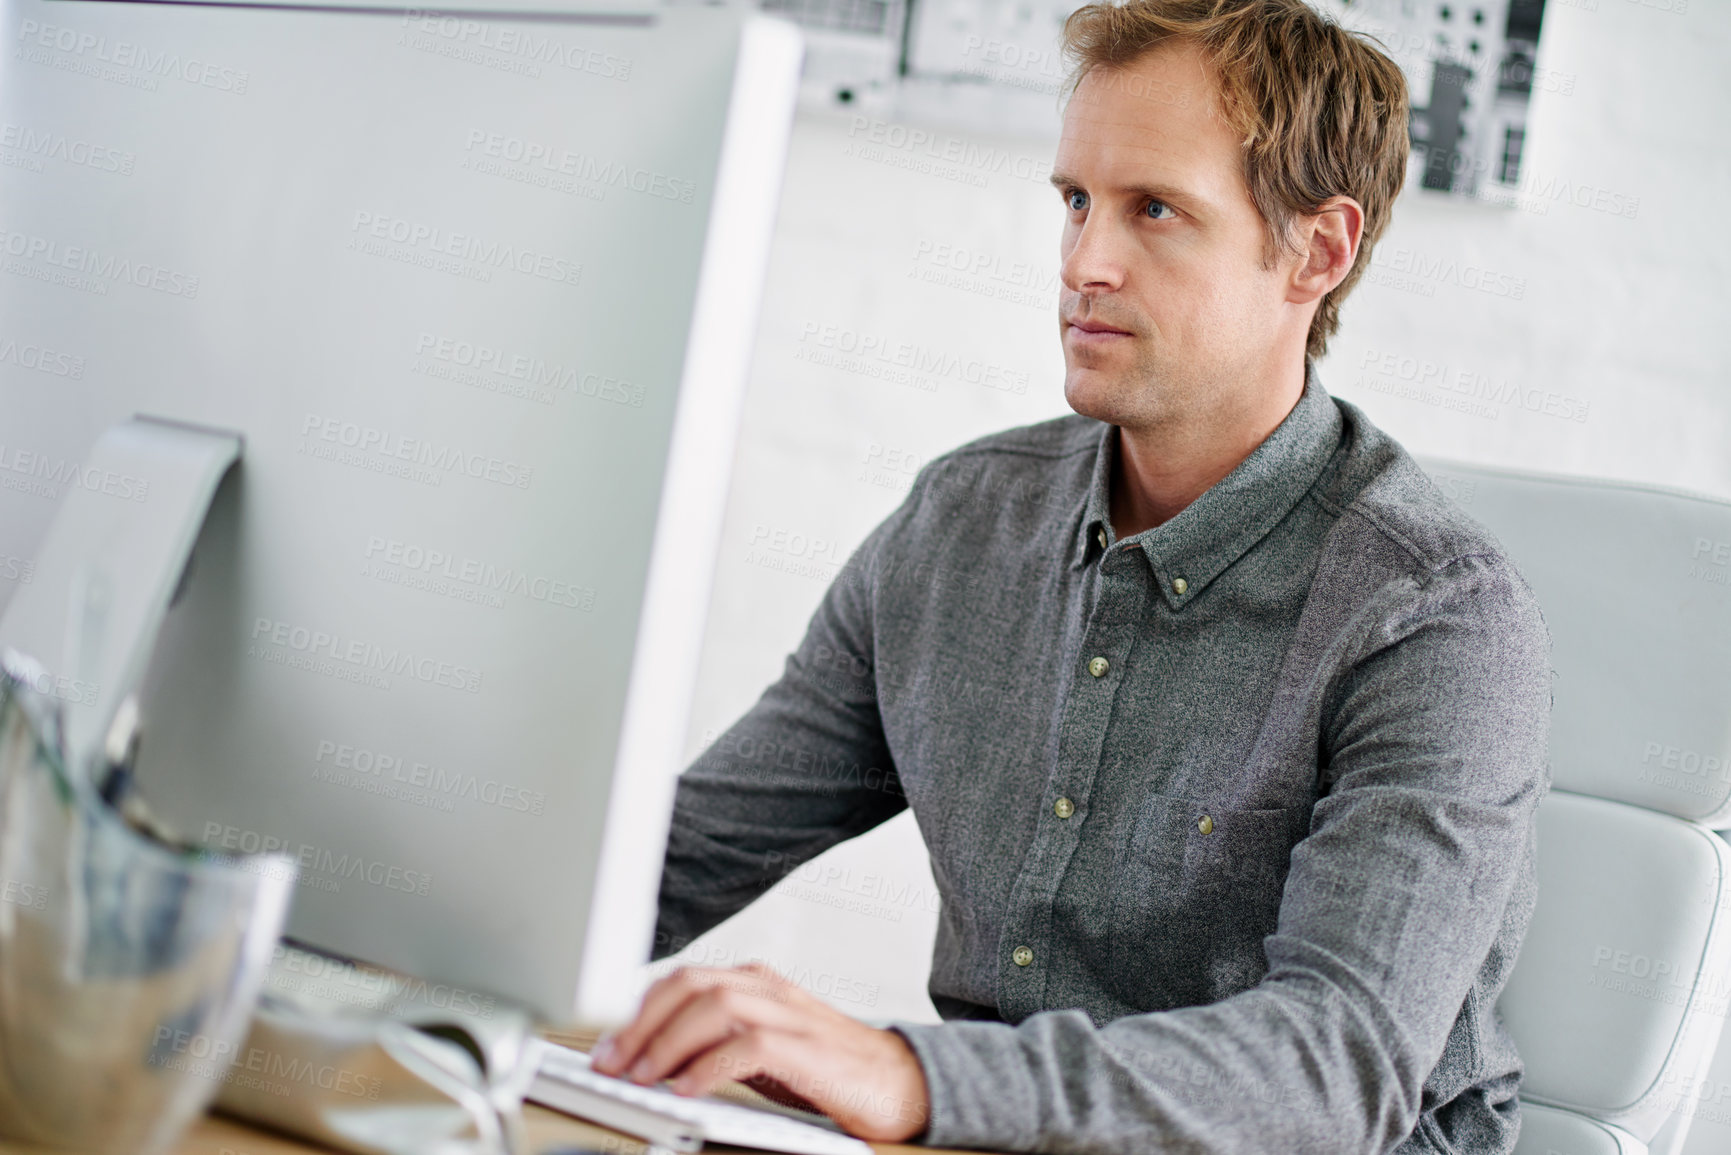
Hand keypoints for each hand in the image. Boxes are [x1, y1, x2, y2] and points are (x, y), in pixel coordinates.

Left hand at [590, 962, 930, 1141]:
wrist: (902, 1083)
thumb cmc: (828, 1068)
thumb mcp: (762, 1047)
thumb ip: (715, 1041)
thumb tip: (649, 1056)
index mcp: (756, 983)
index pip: (681, 980)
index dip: (637, 1013)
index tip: (606, 1049)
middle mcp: (770, 990)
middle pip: (690, 985)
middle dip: (642, 1025)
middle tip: (612, 1065)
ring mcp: (792, 1017)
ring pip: (715, 1006)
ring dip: (667, 1043)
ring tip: (642, 1077)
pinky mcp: (811, 1051)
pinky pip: (750, 1046)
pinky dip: (710, 1066)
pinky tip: (687, 1089)